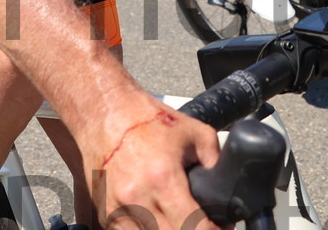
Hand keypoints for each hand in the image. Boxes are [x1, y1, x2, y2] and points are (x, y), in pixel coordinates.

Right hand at [82, 98, 220, 229]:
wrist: (103, 110)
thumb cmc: (143, 118)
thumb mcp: (193, 132)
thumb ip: (214, 161)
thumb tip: (225, 187)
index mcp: (162, 178)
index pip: (194, 227)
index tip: (220, 228)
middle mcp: (136, 198)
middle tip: (199, 224)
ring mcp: (116, 209)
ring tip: (176, 220)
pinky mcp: (104, 213)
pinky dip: (144, 229)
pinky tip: (154, 218)